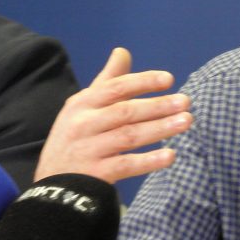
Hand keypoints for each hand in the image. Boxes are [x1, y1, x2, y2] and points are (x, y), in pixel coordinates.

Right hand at [35, 47, 191, 182]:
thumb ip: (106, 81)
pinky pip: (126, 165)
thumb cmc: (74, 139)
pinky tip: (170, 155)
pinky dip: (149, 161)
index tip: (169, 79)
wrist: (53, 187)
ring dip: (160, 128)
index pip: (115, 87)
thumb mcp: (82, 108)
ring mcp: (89, 150)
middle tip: (185, 102)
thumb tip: (122, 51)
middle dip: (158, 105)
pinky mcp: (95, 174)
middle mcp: (83, 124)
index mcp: (82, 104)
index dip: (143, 82)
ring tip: (185, 122)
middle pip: (125, 111)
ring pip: (129, 136)